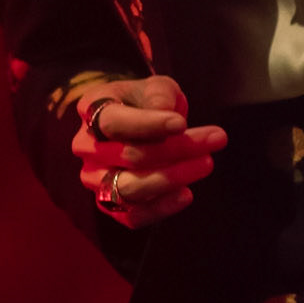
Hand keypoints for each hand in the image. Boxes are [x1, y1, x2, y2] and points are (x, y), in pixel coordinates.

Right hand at [71, 75, 227, 229]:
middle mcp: (86, 146)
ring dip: (172, 178)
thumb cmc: (146, 102)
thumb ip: (159, 94)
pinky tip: (186, 194)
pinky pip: (131, 215)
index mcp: (91, 110)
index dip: (148, 124)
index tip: (182, 124)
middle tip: (217, 138)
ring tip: (206, 163)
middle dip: (176, 149)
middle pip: (128, 156)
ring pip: (129, 188)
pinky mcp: (108, 204)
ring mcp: (94, 178)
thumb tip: (165, 110)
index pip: (114, 122)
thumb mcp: (155, 87)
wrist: (135, 123)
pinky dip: (160, 208)